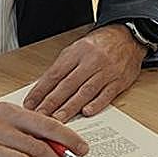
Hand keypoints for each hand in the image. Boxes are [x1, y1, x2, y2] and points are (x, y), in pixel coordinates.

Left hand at [22, 24, 146, 120]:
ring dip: (70, 107)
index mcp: (77, 52)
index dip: (41, 90)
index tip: (30, 104)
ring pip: (85, 91)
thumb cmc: (100, 45)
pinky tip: (86, 113)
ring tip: (57, 120)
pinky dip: (96, 104)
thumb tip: (44, 89)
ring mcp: (106, 71)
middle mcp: (91, 61)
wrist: (127, 37)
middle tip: (39, 116)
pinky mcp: (119, 81)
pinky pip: (107, 94)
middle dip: (51, 102)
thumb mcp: (77, 49)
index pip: (55, 74)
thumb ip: (62, 68)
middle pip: (68, 84)